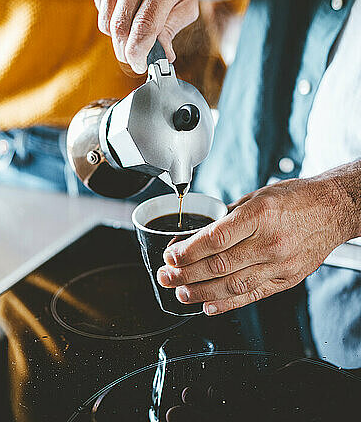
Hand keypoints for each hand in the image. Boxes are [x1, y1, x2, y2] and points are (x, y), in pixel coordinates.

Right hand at [91, 0, 200, 73]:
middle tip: (136, 59)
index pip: (145, 25)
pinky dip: (112, 19)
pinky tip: (127, 7)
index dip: (140, 52)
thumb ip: (172, 30)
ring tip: (135, 29)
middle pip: (121, 28)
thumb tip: (162, 57)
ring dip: (119, 37)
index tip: (141, 66)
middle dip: (127, 51)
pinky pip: (100, 11)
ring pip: (107, 23)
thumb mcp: (187, 3)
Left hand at [157, 173, 359, 314]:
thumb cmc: (296, 198)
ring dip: (201, 292)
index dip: (188, 252)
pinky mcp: (287, 279)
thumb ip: (230, 217)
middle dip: (186, 274)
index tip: (171, 255)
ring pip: (232, 285)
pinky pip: (253, 296)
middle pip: (219, 265)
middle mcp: (269, 242)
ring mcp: (279, 264)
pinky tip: (208, 305)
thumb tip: (201, 235)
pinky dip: (227, 303)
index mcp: (259, 215)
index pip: (215, 240)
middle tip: (166, 275)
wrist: (333, 209)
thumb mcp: (258, 195)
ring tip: (181, 293)